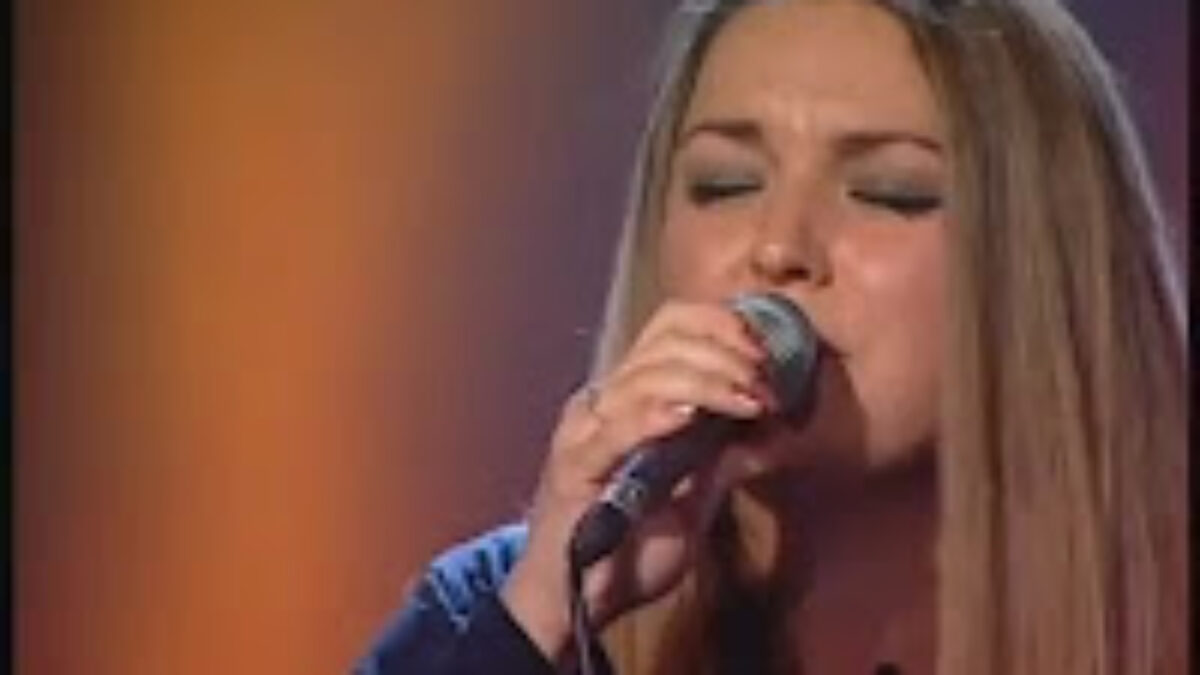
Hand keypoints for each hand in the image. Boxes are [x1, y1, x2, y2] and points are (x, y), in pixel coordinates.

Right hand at [500, 300, 777, 661]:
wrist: (572, 605)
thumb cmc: (626, 552)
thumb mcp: (692, 501)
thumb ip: (724, 461)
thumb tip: (776, 433)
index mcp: (627, 399)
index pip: (669, 328)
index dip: (721, 326)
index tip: (765, 353)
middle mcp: (602, 402)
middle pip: (663, 342)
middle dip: (725, 354)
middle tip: (765, 384)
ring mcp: (584, 430)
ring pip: (647, 377)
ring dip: (708, 382)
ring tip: (749, 401)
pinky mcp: (574, 465)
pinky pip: (616, 428)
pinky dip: (657, 416)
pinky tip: (691, 416)